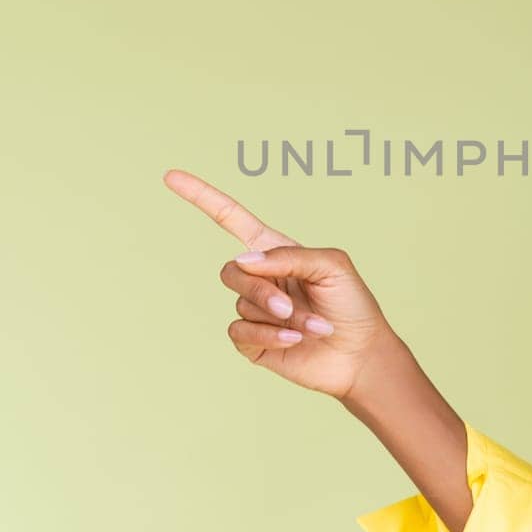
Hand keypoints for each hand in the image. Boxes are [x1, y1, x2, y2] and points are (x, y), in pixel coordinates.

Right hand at [163, 168, 400, 400]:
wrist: (361, 354)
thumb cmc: (352, 304)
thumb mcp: (331, 265)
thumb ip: (288, 256)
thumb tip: (243, 262)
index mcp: (277, 251)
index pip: (232, 219)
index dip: (202, 198)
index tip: (171, 177)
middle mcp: (262, 278)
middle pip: (233, 271)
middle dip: (260, 289)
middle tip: (290, 308)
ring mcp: (255, 311)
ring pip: (241, 304)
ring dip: (279, 317)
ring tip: (313, 326)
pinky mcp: (252, 341)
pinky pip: (240, 331)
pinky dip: (269, 335)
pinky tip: (295, 340)